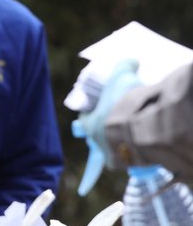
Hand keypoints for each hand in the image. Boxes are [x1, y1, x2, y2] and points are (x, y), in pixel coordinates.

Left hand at [73, 58, 140, 194]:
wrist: (139, 127)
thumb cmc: (124, 102)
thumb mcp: (122, 77)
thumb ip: (125, 66)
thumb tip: (130, 61)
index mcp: (89, 122)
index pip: (85, 119)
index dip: (91, 114)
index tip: (99, 110)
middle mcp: (95, 141)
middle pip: (98, 136)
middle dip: (106, 130)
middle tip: (118, 123)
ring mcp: (108, 154)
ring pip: (111, 149)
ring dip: (117, 144)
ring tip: (130, 136)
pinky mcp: (123, 164)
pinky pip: (125, 160)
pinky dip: (131, 155)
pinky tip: (138, 151)